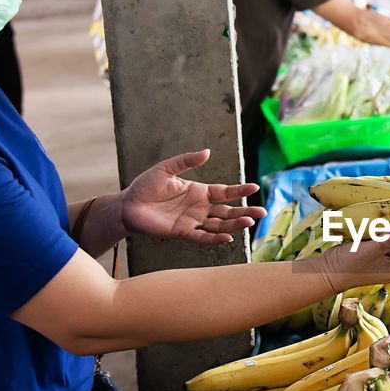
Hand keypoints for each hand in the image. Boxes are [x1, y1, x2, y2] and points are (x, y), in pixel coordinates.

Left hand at [119, 149, 265, 244]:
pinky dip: (215, 238)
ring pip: (219, 225)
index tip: (254, 187)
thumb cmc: (145, 187)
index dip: (239, 191)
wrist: (127, 205)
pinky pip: (202, 237)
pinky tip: (228, 237)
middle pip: (228, 212)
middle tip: (262, 212)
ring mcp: (192, 221)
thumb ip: (187, 161)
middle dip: (245, 212)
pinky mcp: (182, 232)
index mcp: (199, 192)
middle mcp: (200, 208)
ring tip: (250, 223)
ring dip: (234, 225)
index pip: (224, 193)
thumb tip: (208, 152)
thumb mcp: (166, 169)